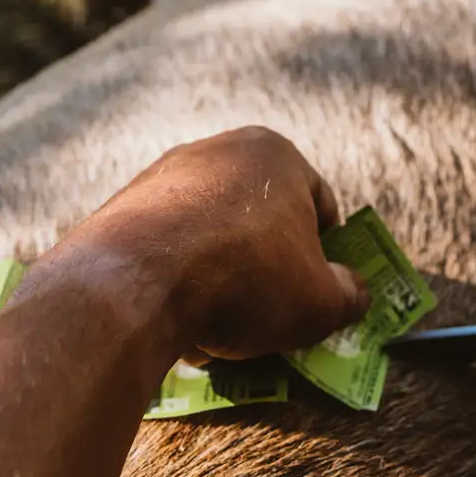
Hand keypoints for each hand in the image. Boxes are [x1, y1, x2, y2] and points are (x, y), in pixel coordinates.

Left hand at [54, 127, 368, 361]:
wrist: (134, 283)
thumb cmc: (247, 280)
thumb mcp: (320, 302)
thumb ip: (349, 295)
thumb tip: (355, 293)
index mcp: (274, 152)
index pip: (321, 204)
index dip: (328, 255)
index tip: (319, 294)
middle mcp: (215, 149)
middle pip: (260, 218)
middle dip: (269, 268)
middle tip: (271, 316)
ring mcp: (161, 175)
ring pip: (211, 235)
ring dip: (222, 278)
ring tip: (220, 328)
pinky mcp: (120, 207)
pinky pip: (166, 248)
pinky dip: (178, 280)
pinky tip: (178, 319)